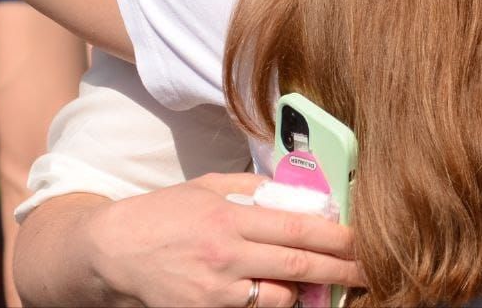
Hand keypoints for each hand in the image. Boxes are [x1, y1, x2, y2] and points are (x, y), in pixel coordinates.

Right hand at [89, 173, 364, 306]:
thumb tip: (302, 195)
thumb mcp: (209, 186)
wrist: (112, 252)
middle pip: (298, 266)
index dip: (336, 237)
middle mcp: (226, 255)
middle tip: (369, 271)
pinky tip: (284, 293)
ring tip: (327, 283)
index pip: (297, 229)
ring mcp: (215, 291)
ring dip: (307, 291)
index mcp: (230, 217)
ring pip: (280, 298)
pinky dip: (273, 304)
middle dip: (340, 270)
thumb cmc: (164, 213)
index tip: (363, 240)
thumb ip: (256, 188)